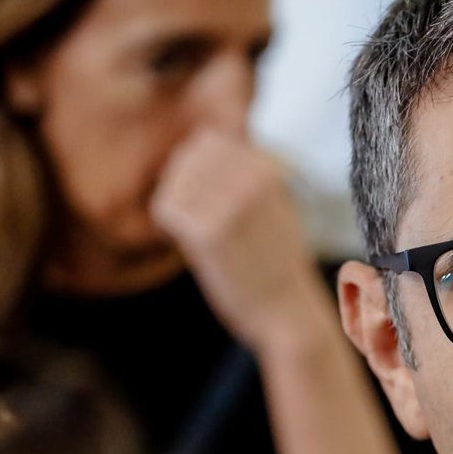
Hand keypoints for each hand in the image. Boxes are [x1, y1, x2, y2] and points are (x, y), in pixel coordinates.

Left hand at [150, 128, 326, 350]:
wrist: (287, 312)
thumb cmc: (277, 263)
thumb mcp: (277, 204)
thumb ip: (249, 173)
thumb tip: (201, 142)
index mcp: (271, 170)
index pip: (208, 141)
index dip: (197, 167)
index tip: (206, 196)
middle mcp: (252, 181)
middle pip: (187, 157)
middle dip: (181, 183)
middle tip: (193, 216)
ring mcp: (231, 206)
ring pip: (173, 182)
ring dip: (175, 206)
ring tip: (193, 231)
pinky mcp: (208, 234)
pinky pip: (164, 209)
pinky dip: (167, 226)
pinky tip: (185, 243)